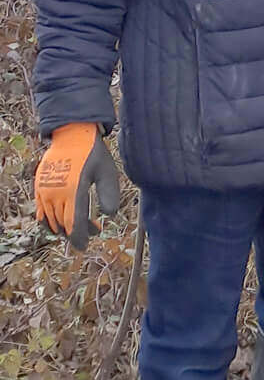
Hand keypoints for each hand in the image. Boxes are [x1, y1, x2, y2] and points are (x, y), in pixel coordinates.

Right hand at [34, 123, 120, 250]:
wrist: (72, 135)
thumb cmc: (93, 153)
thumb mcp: (107, 171)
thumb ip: (109, 193)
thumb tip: (109, 216)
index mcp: (74, 190)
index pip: (75, 224)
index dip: (80, 238)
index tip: (86, 245)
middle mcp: (56, 193)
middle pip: (64, 226)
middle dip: (77, 233)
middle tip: (93, 230)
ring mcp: (45, 191)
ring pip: (51, 222)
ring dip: (64, 229)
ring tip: (80, 225)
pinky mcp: (39, 188)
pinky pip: (40, 213)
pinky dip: (49, 222)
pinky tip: (62, 221)